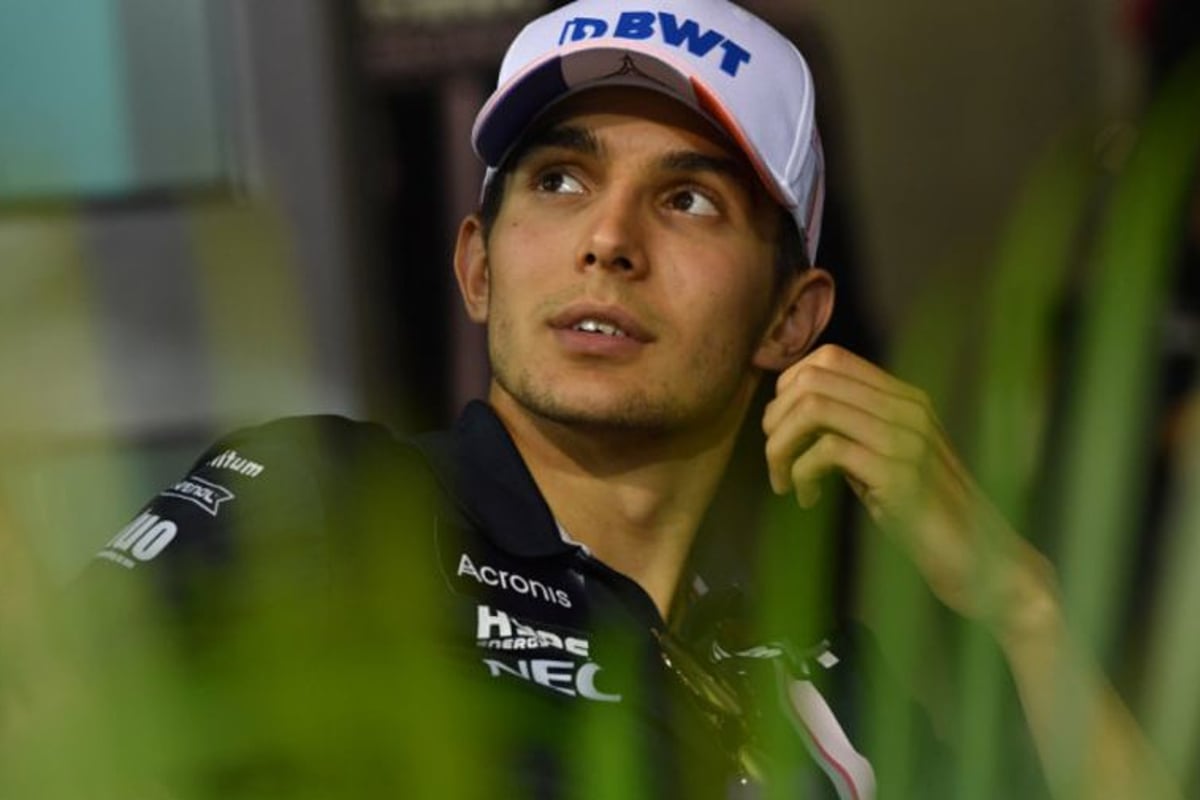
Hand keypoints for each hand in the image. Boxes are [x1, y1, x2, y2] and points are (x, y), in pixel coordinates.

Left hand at [762, 344, 1054, 631]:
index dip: (788, 386)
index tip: (780, 428)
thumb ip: (849, 430)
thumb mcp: (882, 459)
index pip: (830, 357)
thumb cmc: (923, 514)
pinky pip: (827, 452)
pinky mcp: (899, 473)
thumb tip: (789, 414)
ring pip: (814, 408)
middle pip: (814, 378)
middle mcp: (906, 407)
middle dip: (776, 418)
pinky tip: (808, 499)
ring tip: (783, 479)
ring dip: (781, 445)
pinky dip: (801, 474)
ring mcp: (905, 437)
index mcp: (903, 397)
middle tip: (776, 457)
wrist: (980, 559)